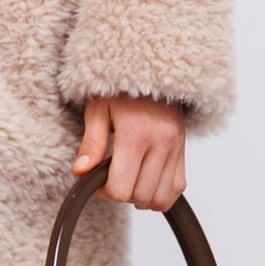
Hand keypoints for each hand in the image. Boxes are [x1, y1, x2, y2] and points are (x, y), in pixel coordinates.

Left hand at [73, 94, 187, 211]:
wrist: (150, 67)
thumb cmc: (120, 88)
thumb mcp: (98, 109)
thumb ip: (91, 143)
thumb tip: (81, 172)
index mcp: (136, 134)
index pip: (121, 188)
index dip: (104, 192)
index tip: (96, 179)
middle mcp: (161, 143)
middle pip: (140, 196)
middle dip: (121, 194)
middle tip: (110, 179)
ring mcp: (176, 147)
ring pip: (160, 198)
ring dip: (141, 197)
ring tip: (127, 181)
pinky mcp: (183, 149)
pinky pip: (177, 187)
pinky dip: (161, 194)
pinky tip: (145, 183)